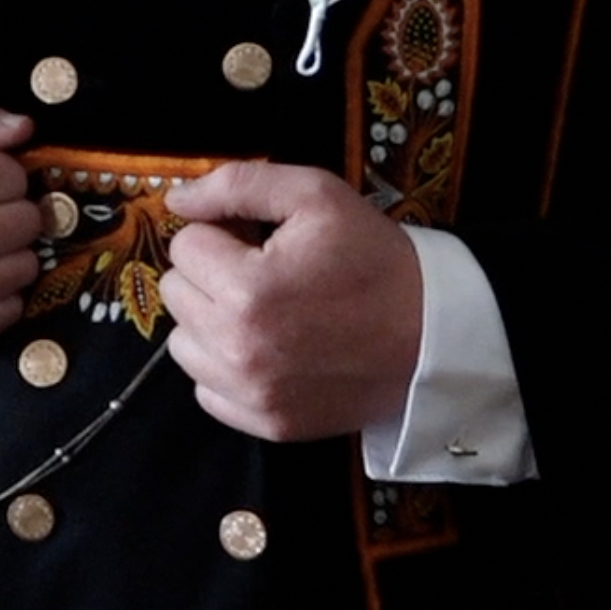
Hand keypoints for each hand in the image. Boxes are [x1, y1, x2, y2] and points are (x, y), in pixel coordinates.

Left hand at [159, 160, 426, 441]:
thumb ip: (237, 185)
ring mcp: (250, 393)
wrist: (433, 333)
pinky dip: (226, 368)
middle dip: (213, 274)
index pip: (186, 245)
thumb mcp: (316, 196)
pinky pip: (206, 388)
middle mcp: (238, 349)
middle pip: (177, 292)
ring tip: (265, 312)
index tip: (261, 242)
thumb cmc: (374, 258)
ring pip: (183, 343)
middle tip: (266, 274)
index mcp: (248, 289)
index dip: (223, 234)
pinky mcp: (265, 424)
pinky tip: (268, 350)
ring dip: (211, 322)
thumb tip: (176, 200)